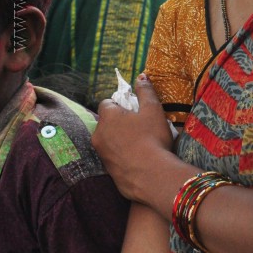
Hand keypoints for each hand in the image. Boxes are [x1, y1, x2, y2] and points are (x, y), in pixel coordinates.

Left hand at [93, 74, 174, 201]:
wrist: (152, 176)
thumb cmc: (152, 138)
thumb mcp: (153, 109)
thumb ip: (146, 91)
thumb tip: (141, 76)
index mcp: (107, 117)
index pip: (106, 103)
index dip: (120, 104)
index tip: (134, 109)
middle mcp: (98, 135)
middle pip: (106, 122)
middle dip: (119, 122)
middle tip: (140, 126)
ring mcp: (101, 154)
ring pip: (109, 140)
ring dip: (120, 138)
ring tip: (141, 143)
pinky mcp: (107, 170)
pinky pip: (113, 156)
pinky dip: (122, 154)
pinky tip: (139, 157)